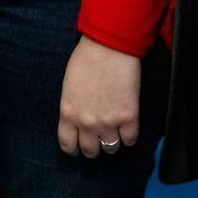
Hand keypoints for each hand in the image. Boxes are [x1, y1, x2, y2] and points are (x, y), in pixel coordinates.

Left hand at [57, 35, 140, 159]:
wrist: (109, 47)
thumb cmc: (86, 59)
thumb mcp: (69, 87)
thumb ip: (73, 107)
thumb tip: (78, 121)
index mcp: (68, 113)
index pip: (68, 145)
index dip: (74, 147)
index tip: (79, 144)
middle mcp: (86, 123)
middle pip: (90, 151)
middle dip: (94, 145)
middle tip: (98, 136)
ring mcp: (109, 122)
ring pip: (111, 148)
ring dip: (112, 141)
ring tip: (114, 130)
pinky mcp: (129, 118)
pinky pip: (130, 140)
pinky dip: (129, 135)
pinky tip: (127, 125)